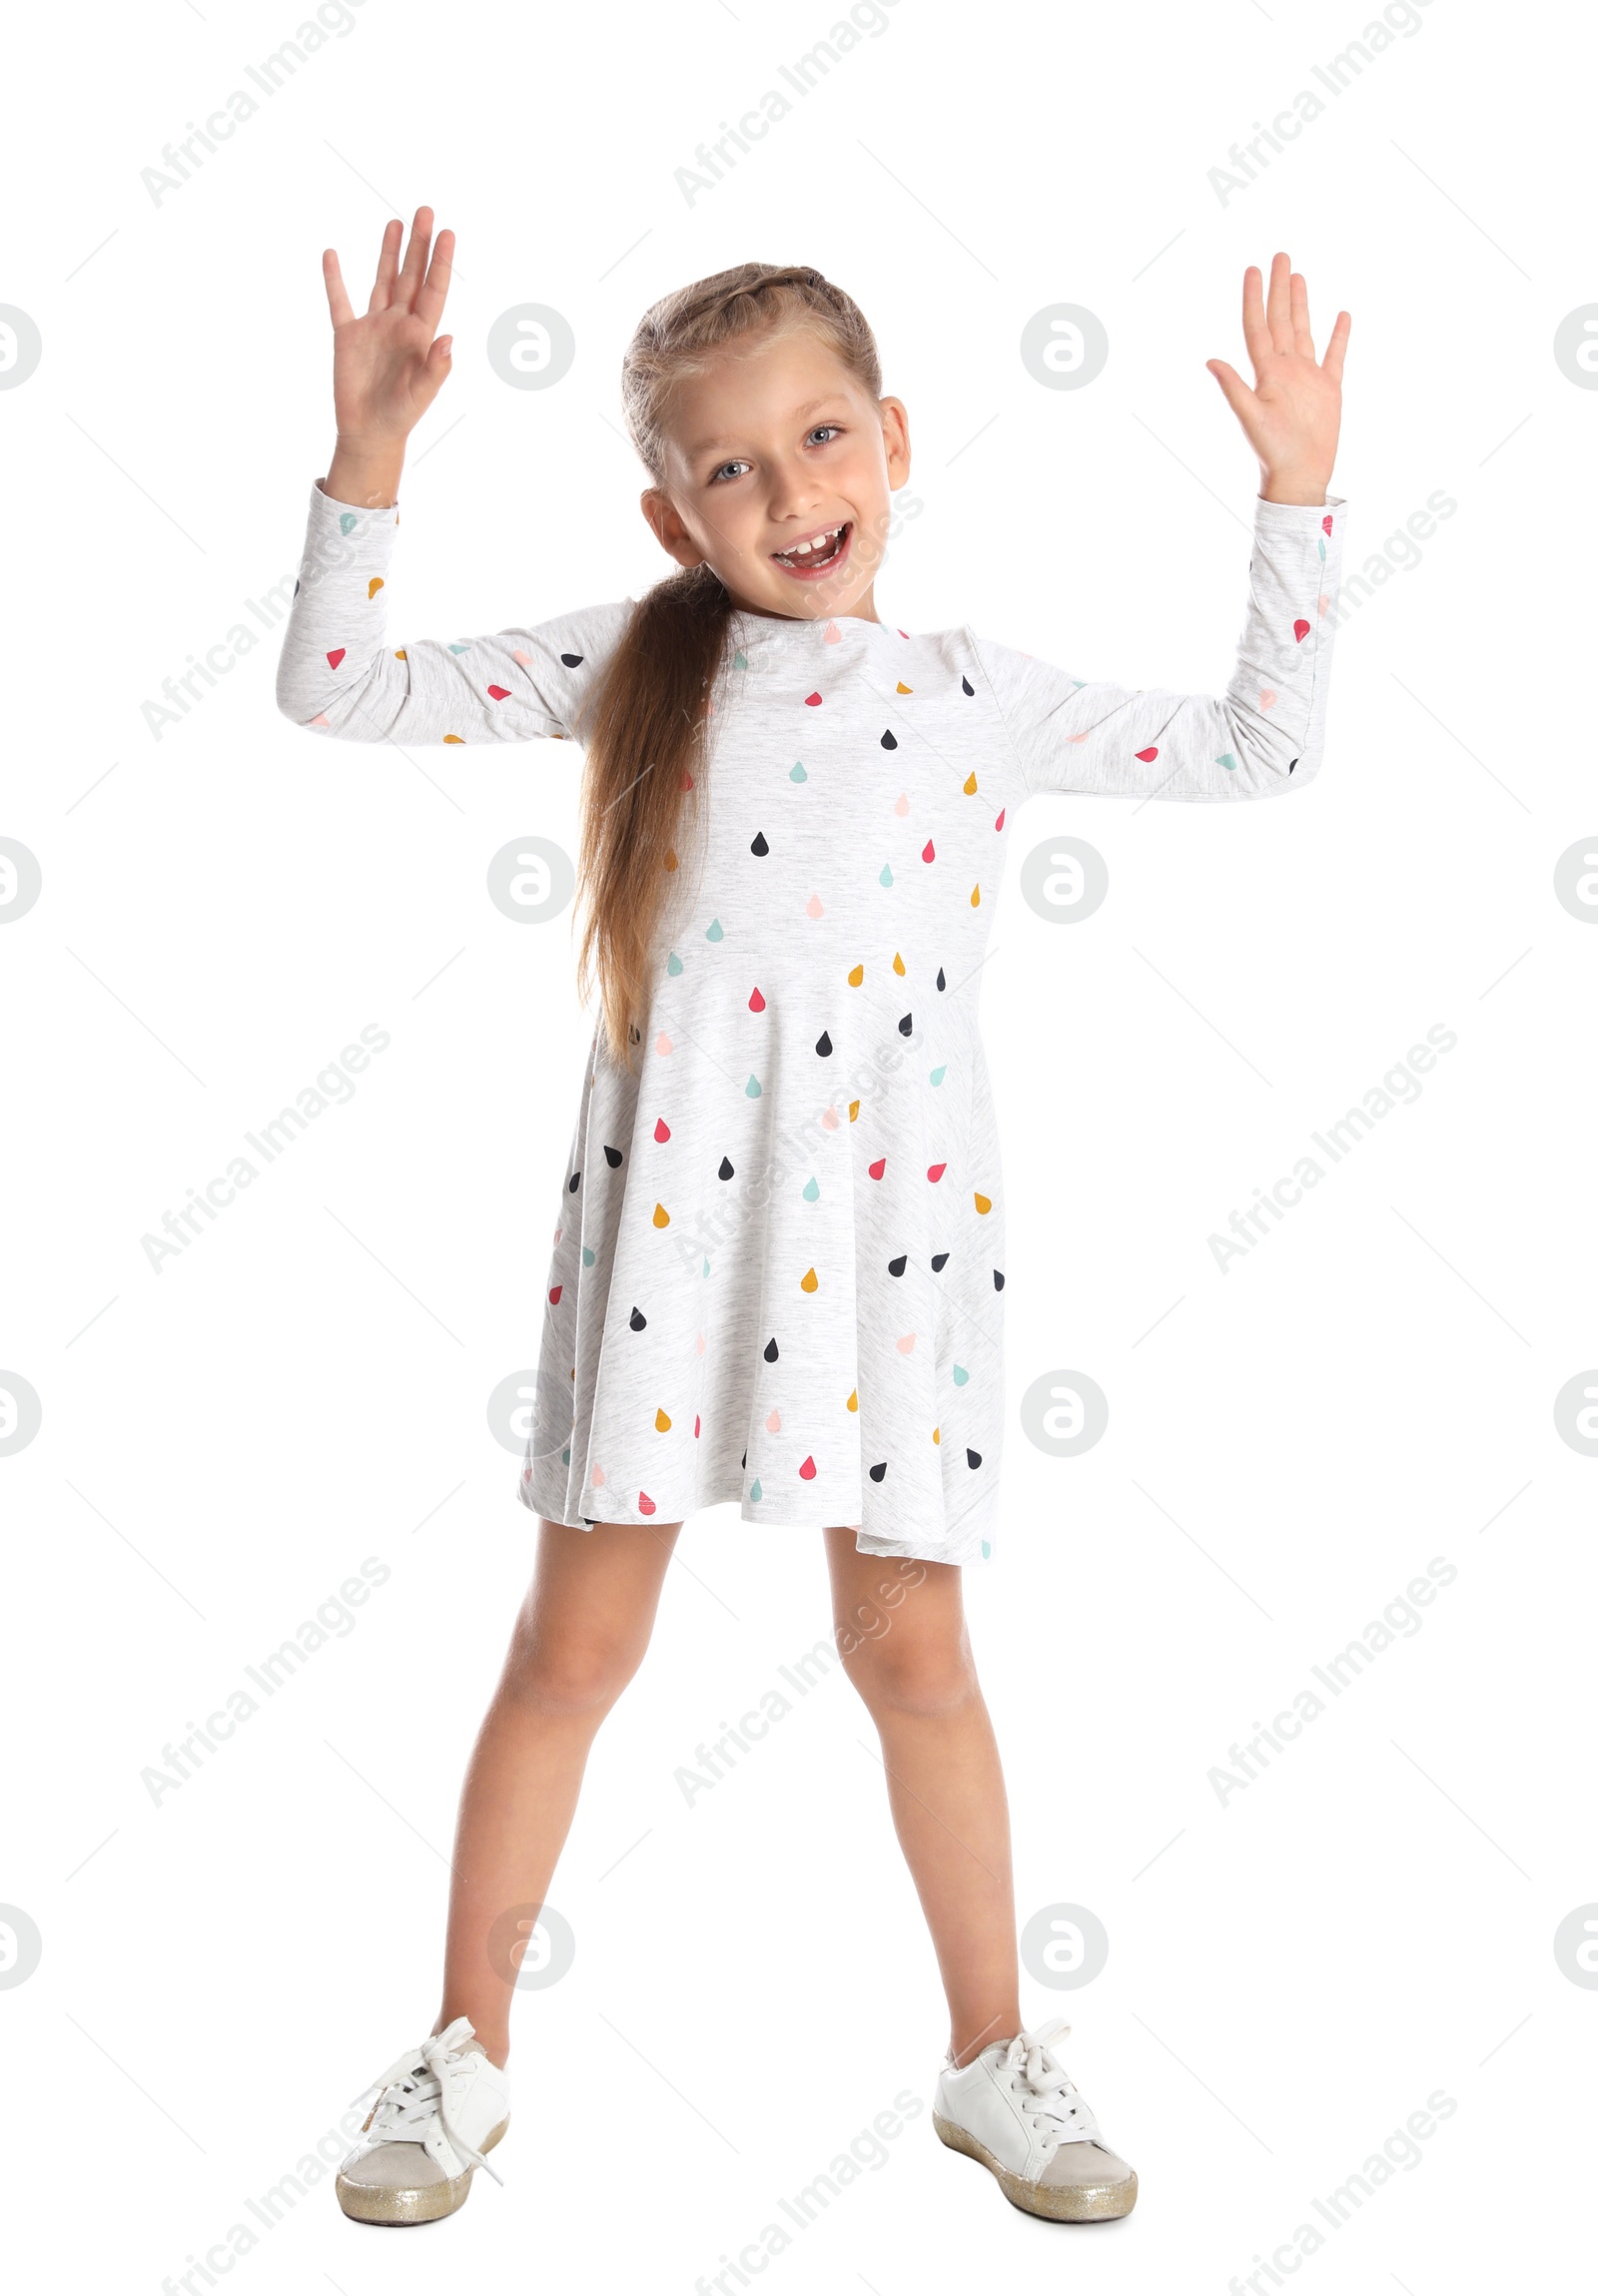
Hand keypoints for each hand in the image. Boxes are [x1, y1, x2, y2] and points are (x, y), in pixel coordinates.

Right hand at [320, 207, 453, 501]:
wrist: (370, 433)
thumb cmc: (401, 417)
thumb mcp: (422, 395)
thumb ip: (436, 369)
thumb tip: (448, 340)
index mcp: (420, 335)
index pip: (433, 289)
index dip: (440, 261)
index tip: (446, 232)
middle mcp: (399, 324)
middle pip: (411, 276)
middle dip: (418, 245)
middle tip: (425, 211)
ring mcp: (374, 327)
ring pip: (383, 281)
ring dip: (388, 252)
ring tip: (395, 222)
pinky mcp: (347, 335)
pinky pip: (339, 301)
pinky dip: (335, 279)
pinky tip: (332, 254)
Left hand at [1207, 254, 1348, 505]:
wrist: (1300, 475)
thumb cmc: (1273, 452)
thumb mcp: (1251, 418)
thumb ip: (1234, 388)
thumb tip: (1210, 360)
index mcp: (1266, 373)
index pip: (1258, 326)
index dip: (1254, 298)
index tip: (1253, 269)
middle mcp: (1285, 370)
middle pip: (1281, 320)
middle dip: (1279, 288)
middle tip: (1280, 256)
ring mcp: (1307, 377)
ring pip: (1304, 330)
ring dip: (1301, 303)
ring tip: (1298, 276)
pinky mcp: (1328, 389)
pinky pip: (1334, 355)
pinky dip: (1338, 336)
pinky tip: (1341, 315)